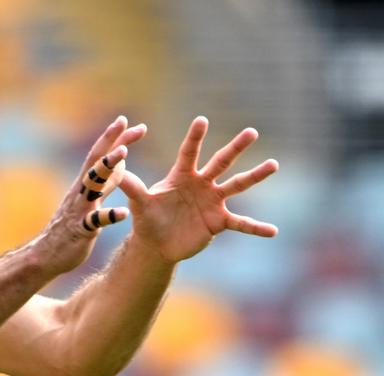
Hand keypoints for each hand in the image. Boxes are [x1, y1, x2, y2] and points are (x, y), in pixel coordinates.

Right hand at [38, 116, 145, 273]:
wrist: (46, 255)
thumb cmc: (71, 228)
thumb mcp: (91, 200)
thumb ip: (106, 183)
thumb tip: (120, 163)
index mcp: (84, 185)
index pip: (98, 155)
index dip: (111, 138)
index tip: (126, 120)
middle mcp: (80, 193)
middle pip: (94, 162)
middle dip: (109, 141)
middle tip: (125, 123)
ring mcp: (80, 210)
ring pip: (92, 185)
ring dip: (107, 168)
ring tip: (123, 153)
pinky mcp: (81, 230)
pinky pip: (95, 222)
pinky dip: (109, 216)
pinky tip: (124, 213)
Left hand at [120, 116, 278, 262]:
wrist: (157, 243)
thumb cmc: (147, 219)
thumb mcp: (139, 202)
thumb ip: (131, 186)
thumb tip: (113, 167)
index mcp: (182, 176)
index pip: (189, 153)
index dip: (195, 138)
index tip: (201, 120)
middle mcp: (202, 184)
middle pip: (221, 162)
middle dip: (235, 148)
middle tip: (251, 132)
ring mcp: (213, 202)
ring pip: (238, 185)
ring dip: (256, 175)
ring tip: (274, 164)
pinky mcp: (219, 221)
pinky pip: (241, 224)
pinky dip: (257, 228)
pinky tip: (274, 231)